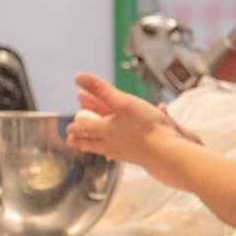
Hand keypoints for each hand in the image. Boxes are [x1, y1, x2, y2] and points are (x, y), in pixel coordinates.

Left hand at [65, 75, 194, 171]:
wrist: (166, 151)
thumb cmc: (146, 126)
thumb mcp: (122, 101)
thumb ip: (101, 90)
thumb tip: (78, 77)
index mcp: (104, 129)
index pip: (84, 127)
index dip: (75, 127)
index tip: (68, 129)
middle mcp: (110, 143)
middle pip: (90, 142)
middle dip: (79, 140)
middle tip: (71, 141)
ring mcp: (123, 153)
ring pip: (102, 150)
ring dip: (92, 148)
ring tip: (86, 149)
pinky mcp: (135, 159)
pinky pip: (118, 156)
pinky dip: (111, 155)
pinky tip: (113, 156)